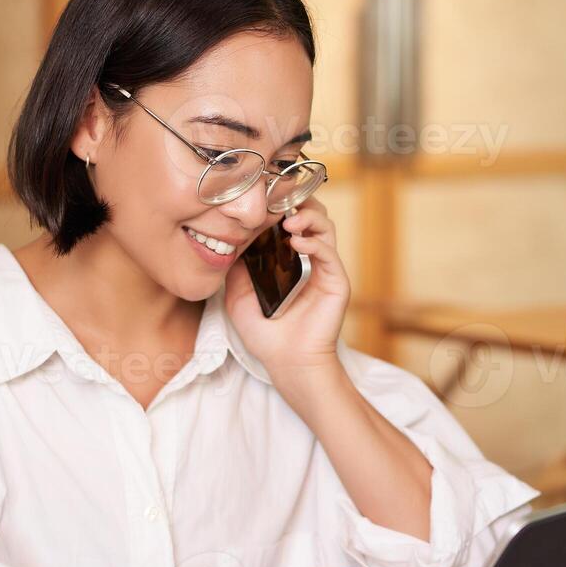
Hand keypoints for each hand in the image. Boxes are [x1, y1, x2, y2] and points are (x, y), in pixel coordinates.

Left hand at [224, 196, 348, 381]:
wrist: (287, 363)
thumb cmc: (267, 337)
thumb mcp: (239, 299)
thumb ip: (236, 272)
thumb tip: (228, 246)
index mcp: (292, 263)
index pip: (293, 224)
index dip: (281, 208)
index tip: (263, 202)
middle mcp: (312, 263)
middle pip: (314, 218)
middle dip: (299, 204)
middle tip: (279, 205)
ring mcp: (327, 271)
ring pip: (326, 228)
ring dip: (308, 218)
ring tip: (288, 223)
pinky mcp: (337, 283)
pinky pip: (329, 253)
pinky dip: (314, 243)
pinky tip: (297, 244)